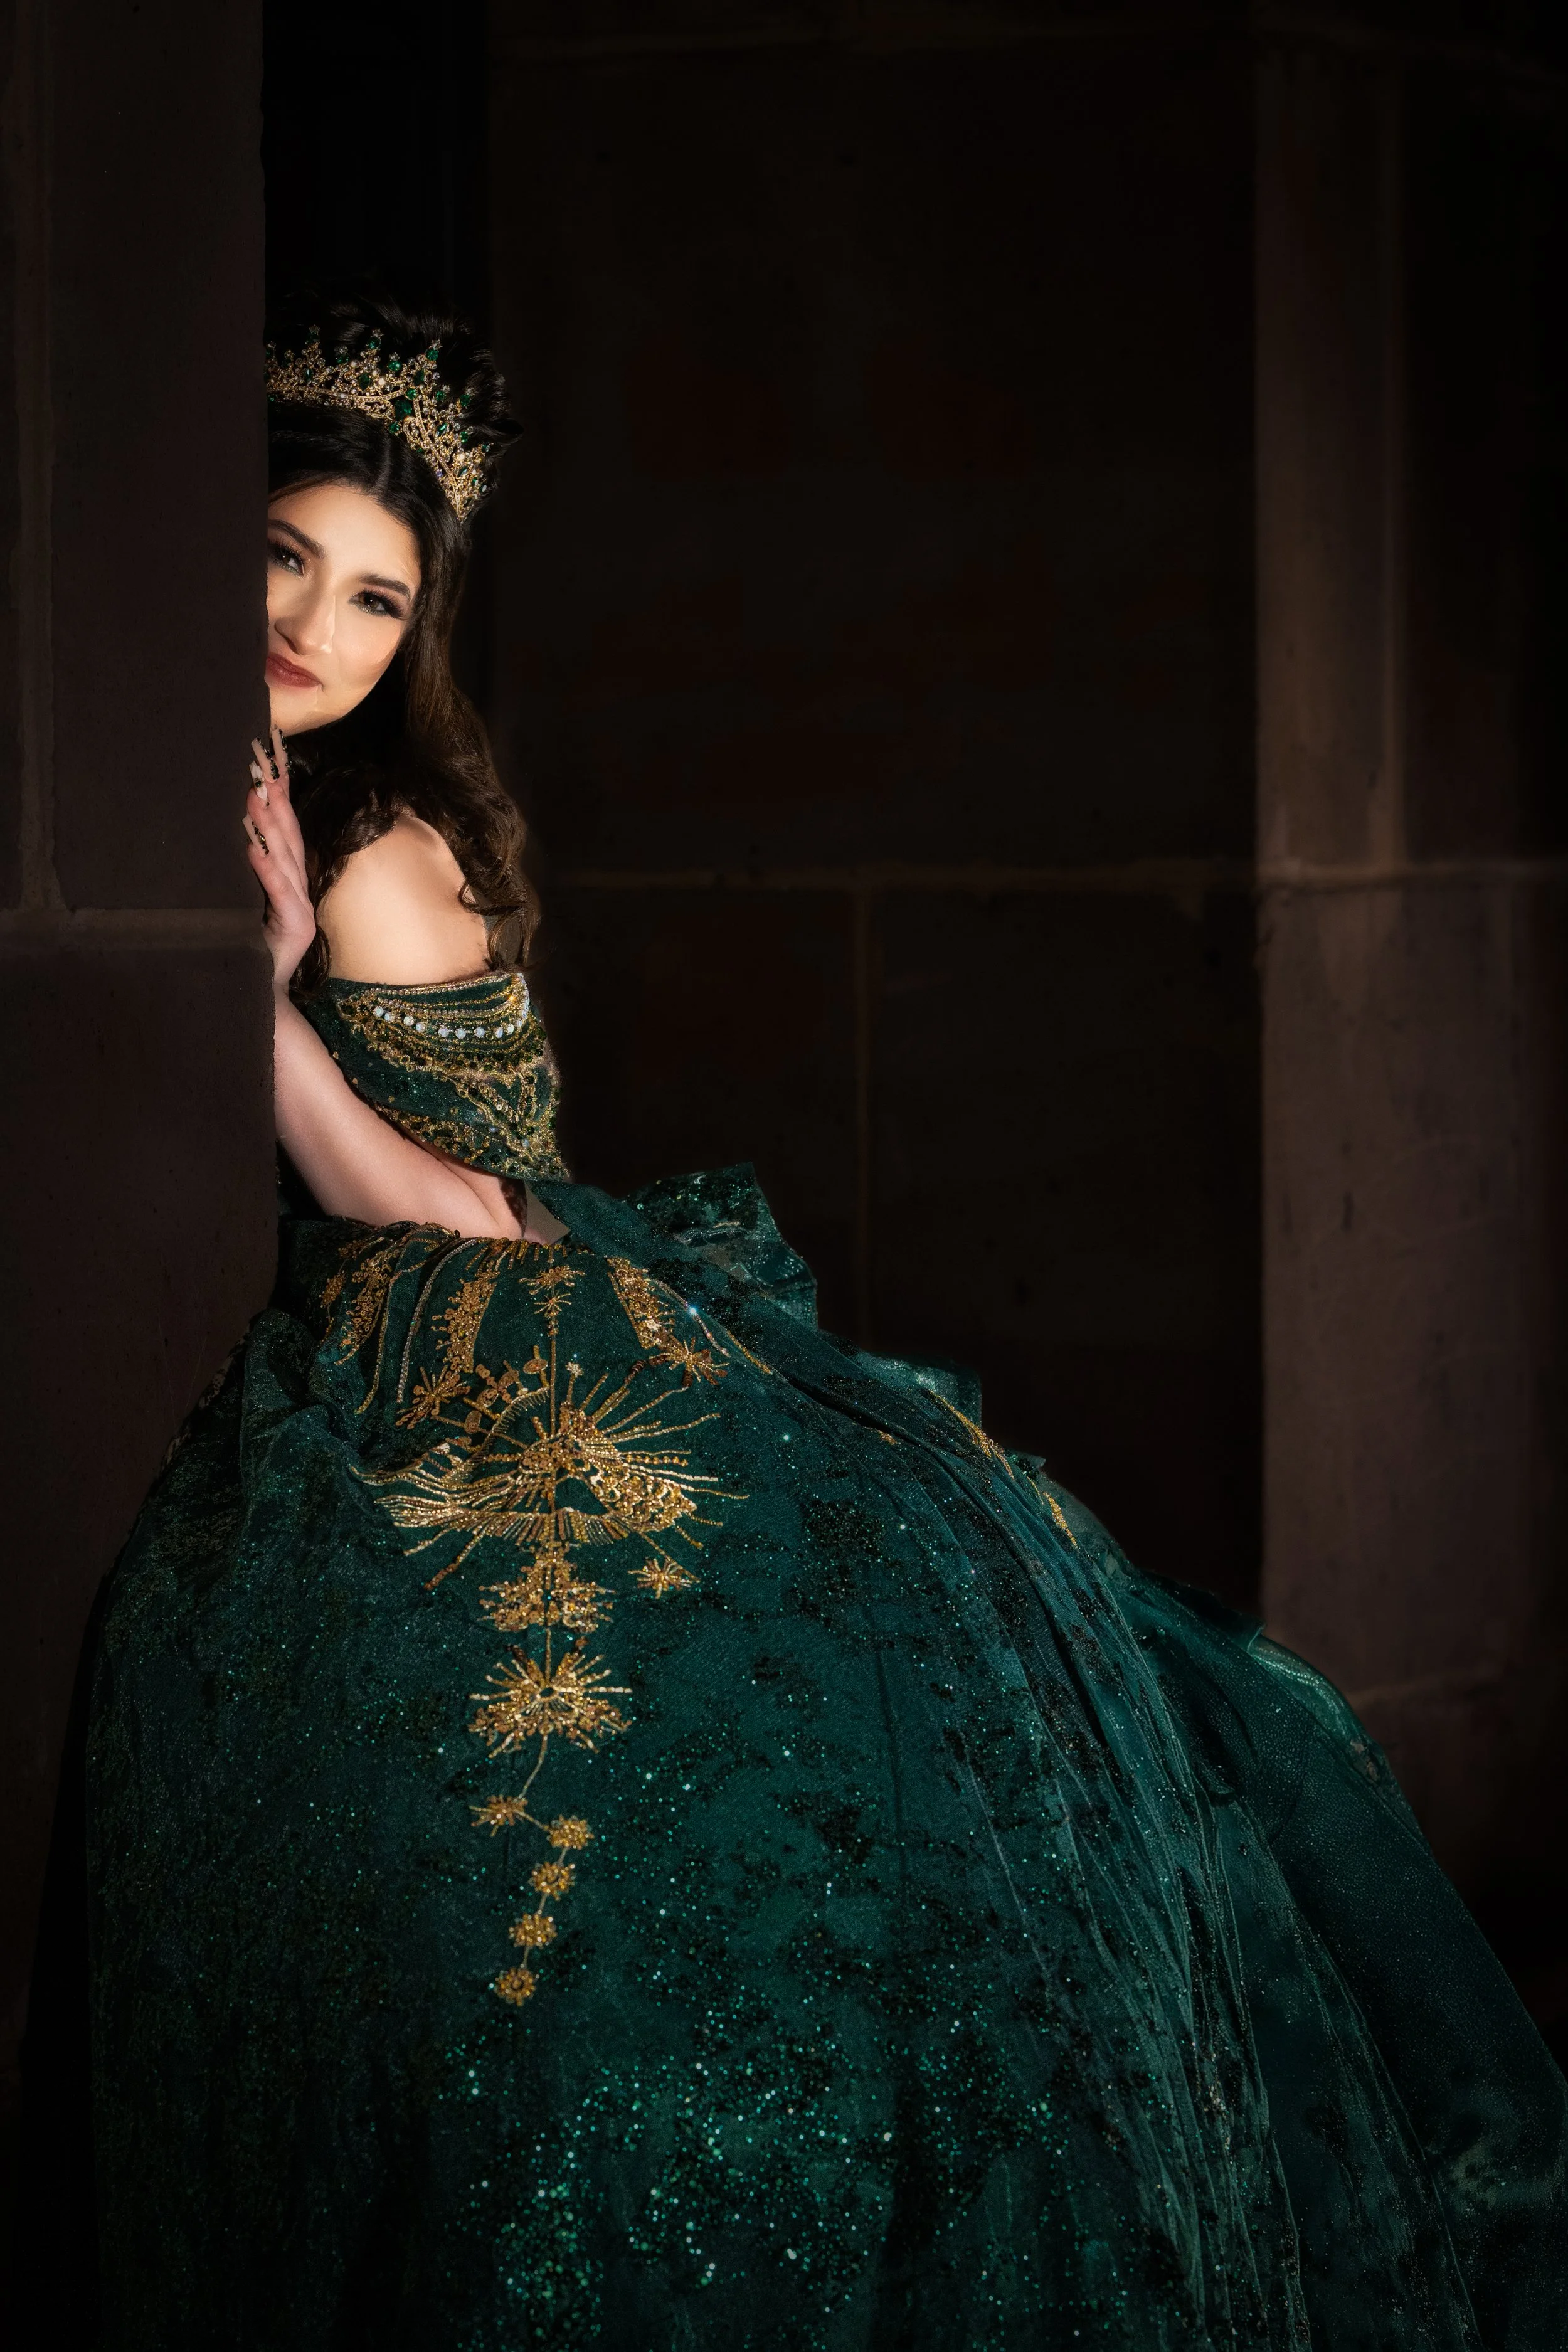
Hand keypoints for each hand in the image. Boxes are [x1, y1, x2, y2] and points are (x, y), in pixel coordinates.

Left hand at [243, 728, 314, 995]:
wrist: (254, 995)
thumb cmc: (242, 948)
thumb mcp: (238, 902)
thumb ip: (239, 871)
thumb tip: (224, 829)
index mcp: (287, 881)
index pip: (284, 828)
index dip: (280, 792)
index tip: (269, 758)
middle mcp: (299, 890)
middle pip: (289, 836)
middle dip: (277, 797)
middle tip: (260, 762)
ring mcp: (301, 910)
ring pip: (286, 858)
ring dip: (270, 825)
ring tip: (255, 793)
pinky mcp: (298, 930)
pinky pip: (280, 894)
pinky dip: (266, 869)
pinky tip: (252, 848)